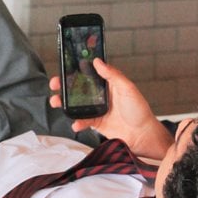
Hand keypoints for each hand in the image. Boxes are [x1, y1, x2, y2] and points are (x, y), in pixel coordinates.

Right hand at [49, 59, 171, 157]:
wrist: (143, 135)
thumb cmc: (139, 110)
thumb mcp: (127, 88)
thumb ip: (112, 74)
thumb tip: (98, 61)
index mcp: (108, 84)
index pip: (89, 74)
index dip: (76, 71)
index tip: (64, 68)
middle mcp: (101, 96)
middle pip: (78, 89)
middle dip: (64, 87)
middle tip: (55, 85)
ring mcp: (97, 110)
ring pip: (76, 105)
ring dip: (65, 104)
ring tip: (56, 102)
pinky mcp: (96, 123)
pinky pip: (82, 121)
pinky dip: (77, 122)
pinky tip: (76, 123)